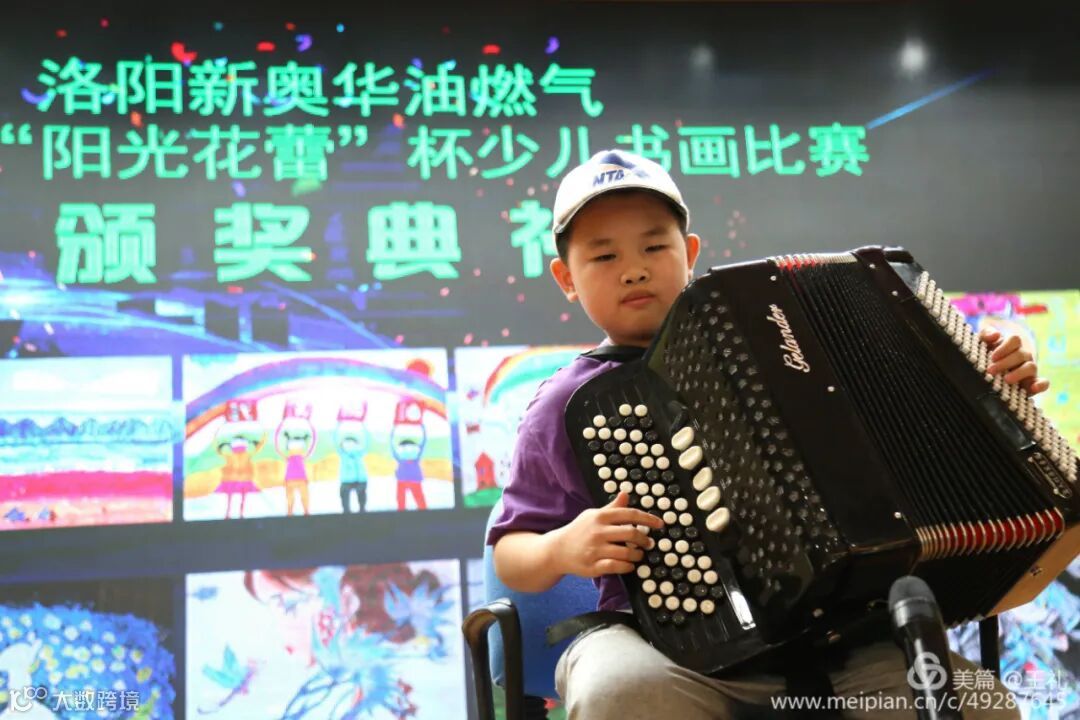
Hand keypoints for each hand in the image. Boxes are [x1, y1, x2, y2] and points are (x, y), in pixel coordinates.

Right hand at [549, 492, 663, 577]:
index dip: (648, 519)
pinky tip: (629, 565)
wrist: (557, 550)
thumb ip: (612, 507)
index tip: (660, 524)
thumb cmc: (579, 531)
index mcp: (600, 517)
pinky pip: (617, 567)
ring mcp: (595, 550)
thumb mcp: (593, 515)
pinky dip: (628, 566)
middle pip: (632, 534)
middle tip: (649, 543)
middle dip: (645, 540)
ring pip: (627, 553)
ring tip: (639, 554)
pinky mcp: (593, 566)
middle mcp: (598, 532)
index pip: (630, 515)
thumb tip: (626, 494)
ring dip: (638, 555)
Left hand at [980, 327, 1049, 394]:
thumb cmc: (986, 356)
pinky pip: (1043, 382)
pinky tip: (1033, 388)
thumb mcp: (983, 344)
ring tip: (1006, 380)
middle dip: (1005, 363)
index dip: (1004, 347)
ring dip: (1019, 373)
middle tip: (991, 370)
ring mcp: (1030, 370)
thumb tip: (996, 334)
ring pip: (1032, 367)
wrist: (986, 376)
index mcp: (1012, 346)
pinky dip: (1040, 385)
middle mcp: (1024, 356)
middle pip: (1021, 354)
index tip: (992, 357)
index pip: (1015, 340)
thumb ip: (986, 334)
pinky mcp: (1032, 383)